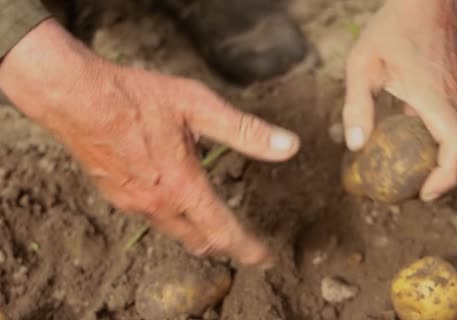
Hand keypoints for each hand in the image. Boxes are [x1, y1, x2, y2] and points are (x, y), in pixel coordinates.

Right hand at [0, 19, 299, 266]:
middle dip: (225, 246)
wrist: (74, 98)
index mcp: (183, 185)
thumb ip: (246, 132)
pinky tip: (176, 204)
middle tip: (244, 246)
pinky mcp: (115, 195)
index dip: (248, 249)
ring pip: (175, 231)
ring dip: (199, 234)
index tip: (265, 259)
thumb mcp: (199, 107)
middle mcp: (157, 203)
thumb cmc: (136, 98)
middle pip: (199, 239)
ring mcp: (133, 203)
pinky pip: (153, 218)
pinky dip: (174, 220)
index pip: (223, 231)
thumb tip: (290, 147)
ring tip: (215, 230)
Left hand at [343, 0, 456, 200]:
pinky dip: (444, 147)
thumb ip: (357, 105)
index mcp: (437, 99)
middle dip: (448, 179)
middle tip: (418, 189)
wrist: (426, 1)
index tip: (425, 193)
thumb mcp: (363, 65)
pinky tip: (413, 143)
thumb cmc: (393, 30)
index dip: (447, 178)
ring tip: (413, 172)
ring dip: (446, 164)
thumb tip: (355, 145)